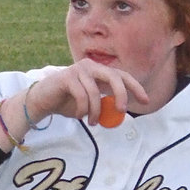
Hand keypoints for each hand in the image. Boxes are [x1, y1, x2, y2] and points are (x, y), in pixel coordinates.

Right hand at [26, 60, 149, 126]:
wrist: (43, 101)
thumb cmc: (69, 102)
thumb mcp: (90, 104)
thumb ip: (105, 104)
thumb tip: (121, 112)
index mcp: (99, 72)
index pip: (122, 76)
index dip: (135, 87)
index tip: (146, 101)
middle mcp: (91, 66)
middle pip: (113, 76)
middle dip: (121, 94)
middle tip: (121, 111)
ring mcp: (78, 70)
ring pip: (95, 92)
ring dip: (95, 111)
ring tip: (91, 122)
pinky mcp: (66, 77)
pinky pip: (81, 96)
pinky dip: (83, 109)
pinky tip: (80, 116)